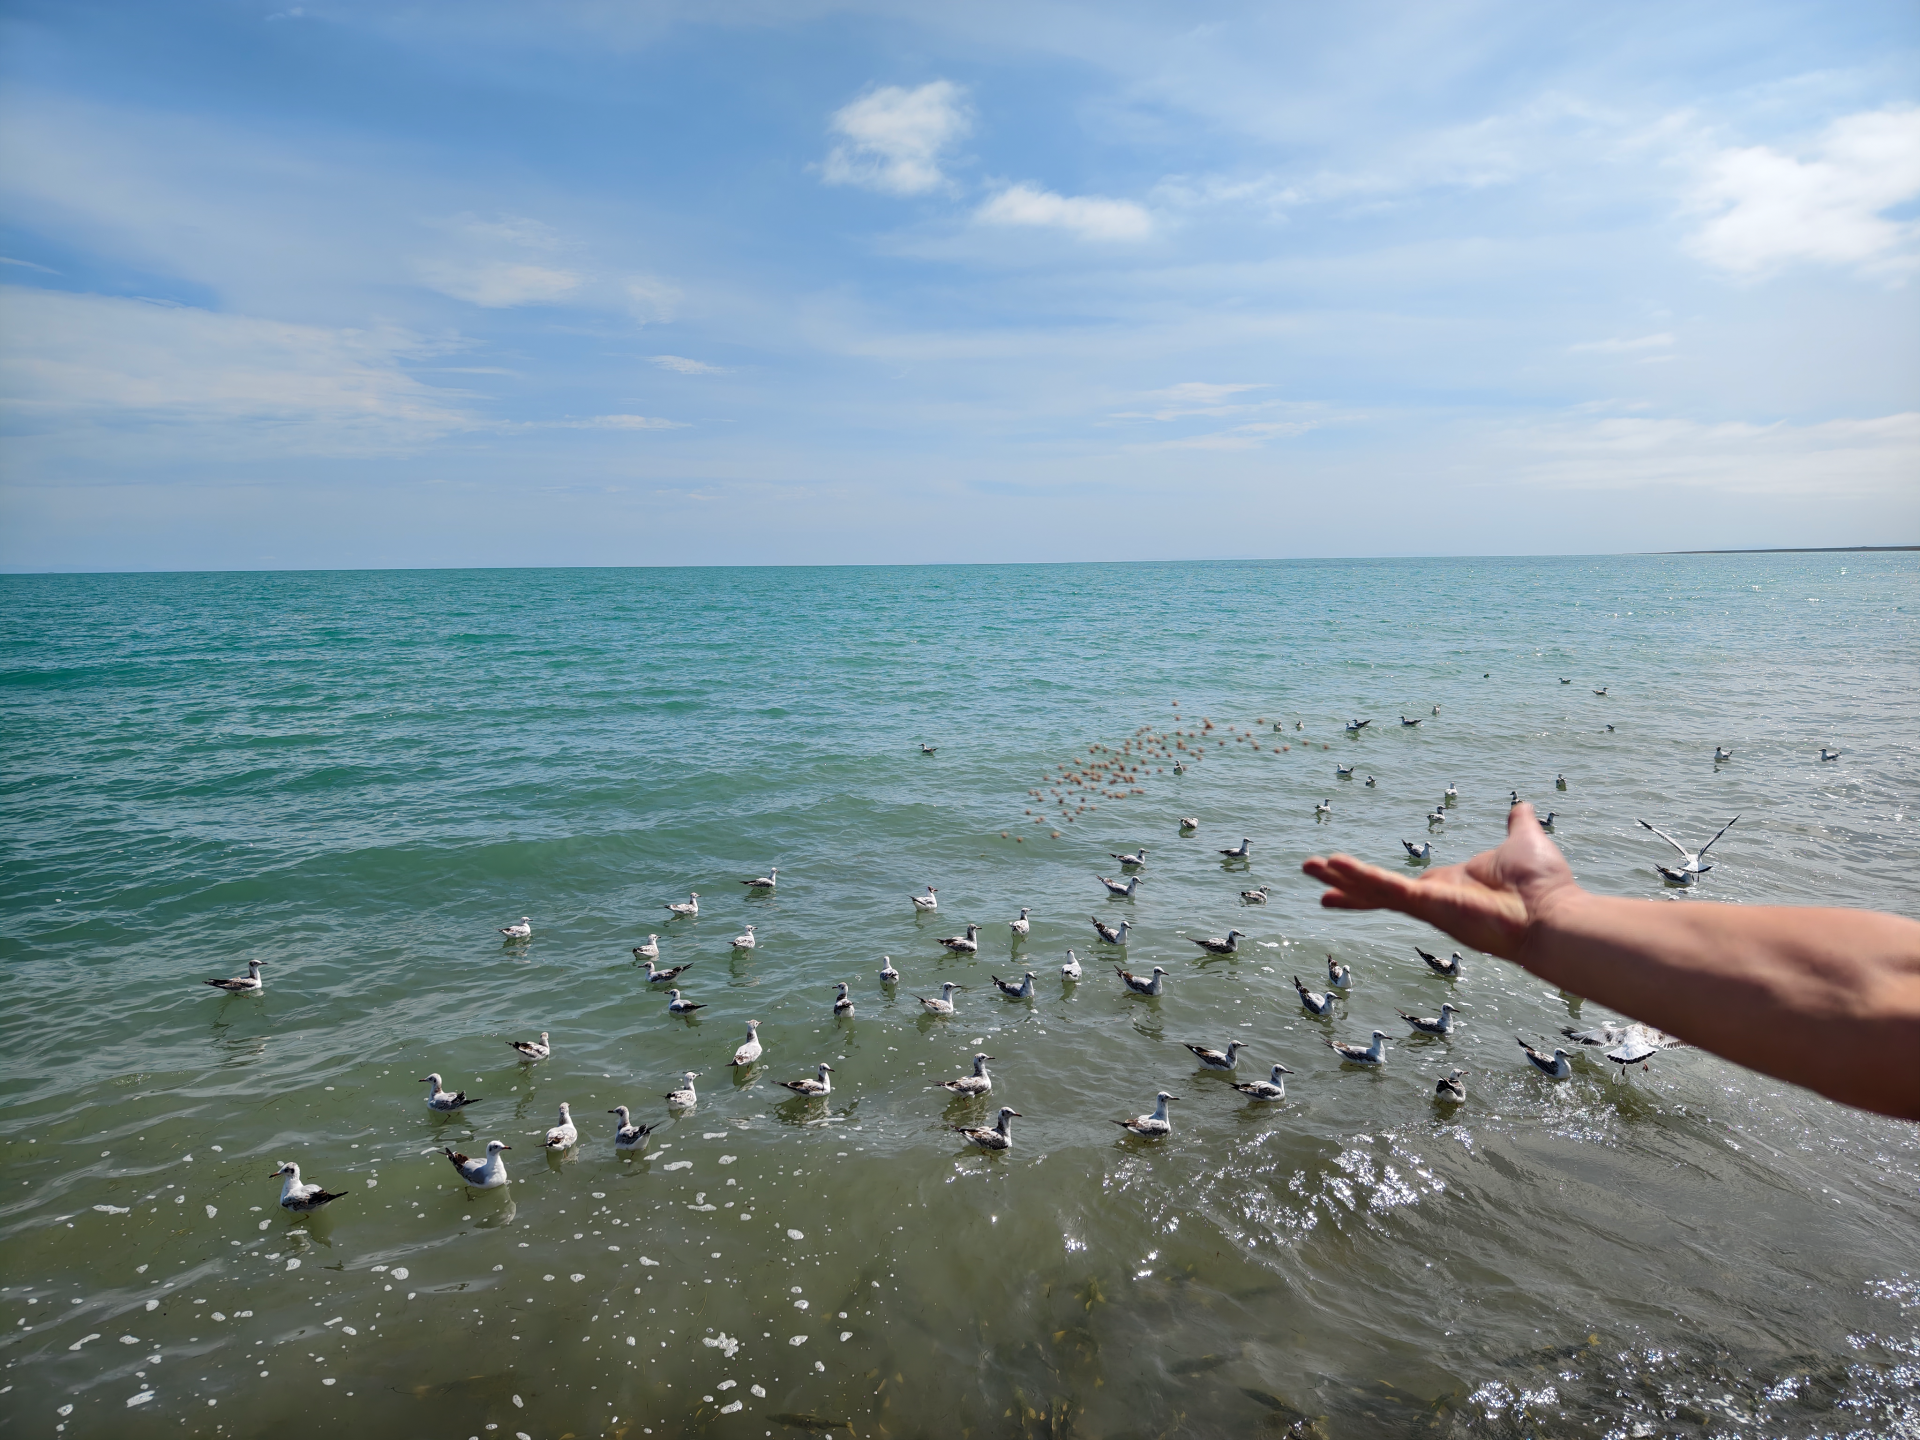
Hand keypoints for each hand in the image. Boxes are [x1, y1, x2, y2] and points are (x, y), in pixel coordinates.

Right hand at [1301, 803, 1579, 959]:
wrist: (1553, 915)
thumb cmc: (1543, 886)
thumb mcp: (1523, 842)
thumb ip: (1517, 825)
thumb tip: (1522, 805)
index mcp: (1448, 886)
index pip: (1400, 885)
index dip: (1370, 881)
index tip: (1346, 876)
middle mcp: (1432, 898)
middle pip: (1377, 890)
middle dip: (1343, 883)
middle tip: (1311, 873)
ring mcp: (1428, 904)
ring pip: (1374, 888)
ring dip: (1341, 877)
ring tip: (1308, 866)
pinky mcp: (1428, 903)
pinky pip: (1387, 887)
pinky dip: (1360, 876)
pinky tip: (1334, 864)